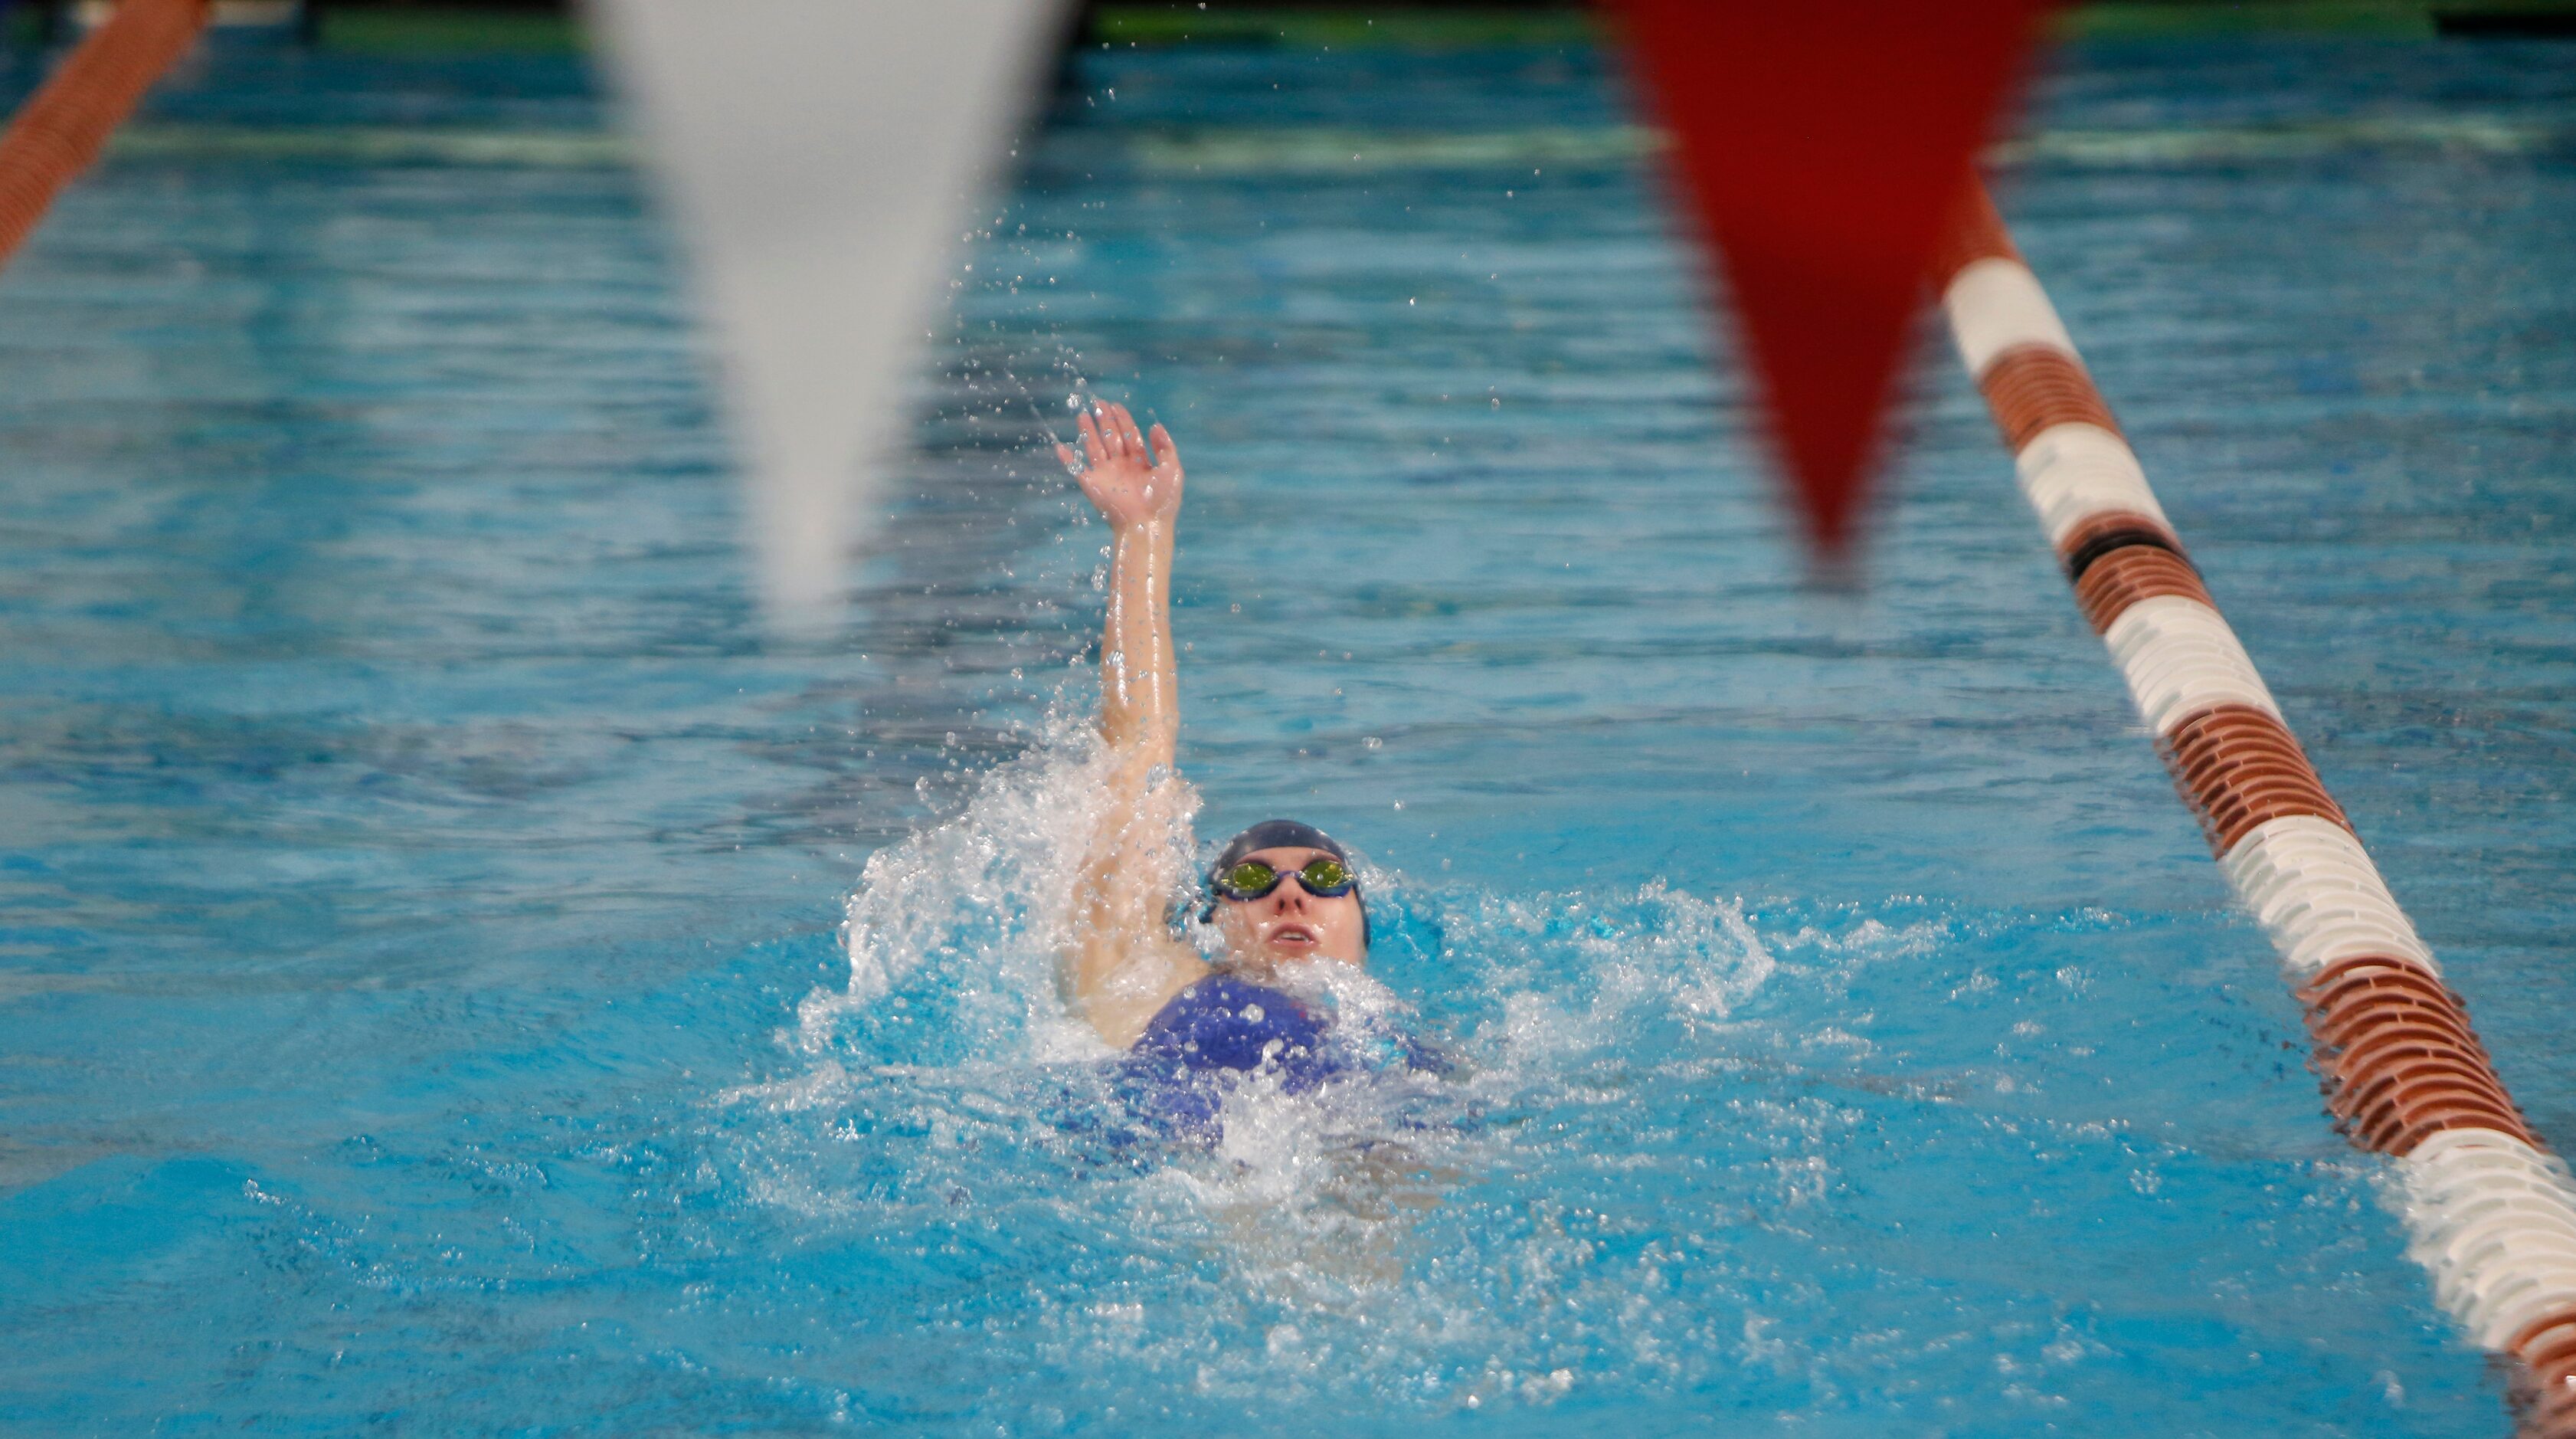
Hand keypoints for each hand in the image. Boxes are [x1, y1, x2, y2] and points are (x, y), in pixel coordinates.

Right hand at [1060, 400, 1181, 531]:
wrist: (1146, 525)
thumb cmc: (1162, 501)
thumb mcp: (1172, 470)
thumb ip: (1165, 447)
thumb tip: (1155, 426)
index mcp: (1140, 463)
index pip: (1130, 435)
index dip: (1123, 420)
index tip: (1116, 405)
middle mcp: (1121, 467)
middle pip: (1111, 438)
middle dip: (1105, 420)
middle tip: (1099, 403)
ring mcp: (1106, 475)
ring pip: (1094, 448)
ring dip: (1088, 431)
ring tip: (1082, 414)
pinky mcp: (1092, 485)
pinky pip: (1076, 469)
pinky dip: (1067, 459)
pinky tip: (1060, 447)